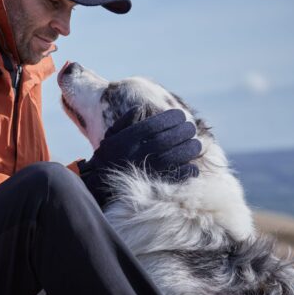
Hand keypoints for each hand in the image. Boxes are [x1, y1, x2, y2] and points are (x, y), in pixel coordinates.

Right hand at [78, 108, 200, 205]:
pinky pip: (172, 178)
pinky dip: (186, 172)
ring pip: (172, 157)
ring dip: (188, 150)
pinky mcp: (150, 186)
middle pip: (166, 140)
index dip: (169, 118)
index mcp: (126, 140)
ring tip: (196, 145)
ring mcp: (143, 171)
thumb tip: (142, 108)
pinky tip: (193, 167)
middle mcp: (135, 154)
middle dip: (182, 132)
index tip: (180, 114)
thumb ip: (126, 121)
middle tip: (191, 128)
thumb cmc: (108, 155)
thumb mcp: (111, 135)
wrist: (97, 185)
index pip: (153, 125)